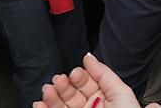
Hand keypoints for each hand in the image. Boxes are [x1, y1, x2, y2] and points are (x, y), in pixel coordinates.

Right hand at [35, 53, 157, 107]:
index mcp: (108, 100)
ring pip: (62, 106)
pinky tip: (39, 104)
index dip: (82, 76)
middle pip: (74, 94)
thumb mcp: (121, 95)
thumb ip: (106, 75)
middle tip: (59, 79)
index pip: (91, 84)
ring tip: (47, 89)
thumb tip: (90, 57)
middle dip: (65, 85)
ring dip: (52, 97)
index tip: (76, 71)